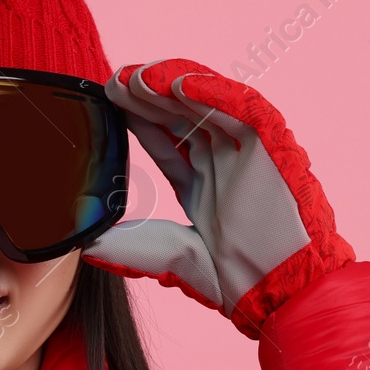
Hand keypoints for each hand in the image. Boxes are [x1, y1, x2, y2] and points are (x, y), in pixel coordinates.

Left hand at [81, 59, 353, 337]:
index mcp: (203, 184)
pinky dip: (213, 93)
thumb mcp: (171, 256)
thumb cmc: (241, 281)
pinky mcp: (271, 146)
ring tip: (138, 76)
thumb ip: (130, 247)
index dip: (138, 118)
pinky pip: (243, 108)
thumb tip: (86, 244)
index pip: (165, 140)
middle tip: (115, 80)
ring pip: (207, 104)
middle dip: (148, 95)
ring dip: (172, 85)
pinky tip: (180, 83)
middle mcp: (224, 161)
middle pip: (181, 115)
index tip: (109, 101)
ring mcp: (247, 151)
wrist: (283, 293)